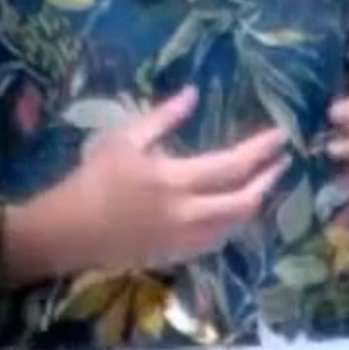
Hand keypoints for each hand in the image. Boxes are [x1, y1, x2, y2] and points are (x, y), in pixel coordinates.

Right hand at [1, 87, 286, 281]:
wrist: (66, 233)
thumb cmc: (93, 180)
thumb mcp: (123, 139)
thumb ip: (162, 118)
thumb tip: (194, 94)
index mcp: (174, 181)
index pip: (232, 166)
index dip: (261, 151)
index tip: (281, 136)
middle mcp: (187, 215)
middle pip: (244, 202)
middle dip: (268, 180)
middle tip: (282, 162)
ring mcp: (183, 240)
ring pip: (234, 225)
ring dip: (254, 203)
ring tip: (263, 182)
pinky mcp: (175, 255)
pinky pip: (217, 241)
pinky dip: (233, 223)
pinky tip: (234, 211)